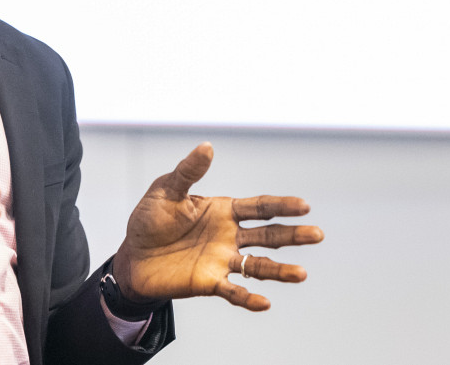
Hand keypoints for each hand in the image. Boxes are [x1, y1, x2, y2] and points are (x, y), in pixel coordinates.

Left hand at [112, 142, 322, 310]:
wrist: (132, 255)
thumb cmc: (149, 219)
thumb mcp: (166, 190)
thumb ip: (188, 172)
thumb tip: (207, 147)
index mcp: (223, 211)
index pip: (259, 207)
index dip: (281, 206)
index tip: (304, 206)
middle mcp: (229, 236)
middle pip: (268, 236)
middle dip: (293, 235)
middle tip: (317, 234)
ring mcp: (221, 260)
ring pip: (258, 266)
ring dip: (280, 271)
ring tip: (301, 274)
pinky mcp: (208, 282)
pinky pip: (233, 291)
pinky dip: (248, 298)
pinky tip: (264, 303)